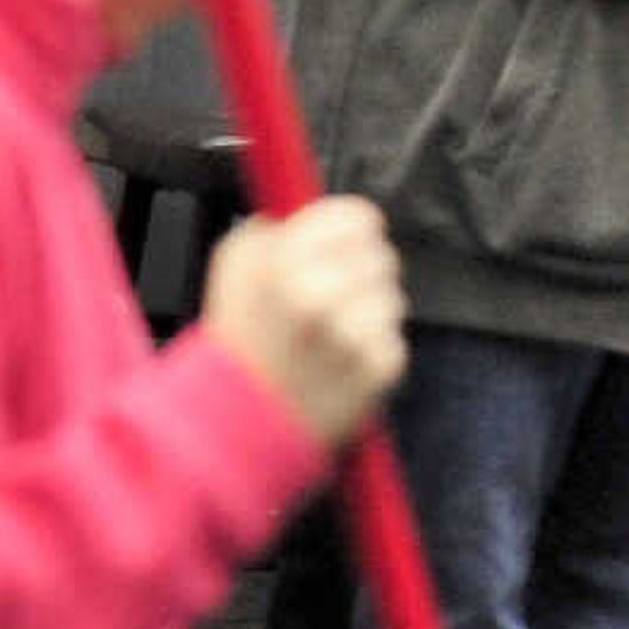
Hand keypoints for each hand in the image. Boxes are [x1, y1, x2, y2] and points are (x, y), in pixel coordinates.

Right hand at [200, 196, 406, 445]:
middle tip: (326, 299)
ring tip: (328, 336)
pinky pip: (394, 339)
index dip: (350, 229)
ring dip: (368, 312)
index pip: (358, 216)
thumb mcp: (234, 265)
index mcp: (284, 262)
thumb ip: (274, 224)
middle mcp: (320, 294)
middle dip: (360, 271)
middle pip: (382, 254)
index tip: (338, 245)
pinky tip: (338, 363)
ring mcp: (353, 333)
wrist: (233, 426)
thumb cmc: (239, 341)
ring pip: (392, 297)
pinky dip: (373, 349)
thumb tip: (310, 202)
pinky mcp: (378, 368)